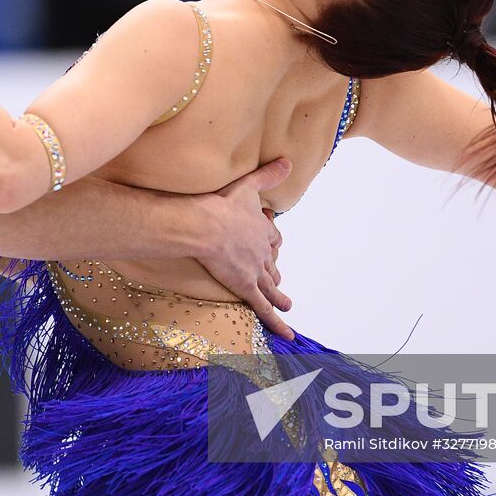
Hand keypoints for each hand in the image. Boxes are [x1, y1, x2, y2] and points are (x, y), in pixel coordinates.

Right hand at [198, 157, 295, 340]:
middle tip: (276, 276)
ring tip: (287, 304)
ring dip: (280, 296)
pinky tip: (287, 333)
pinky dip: (277, 322)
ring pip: (272, 287)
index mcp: (262, 230)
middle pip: (272, 264)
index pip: (272, 238)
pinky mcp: (246, 287)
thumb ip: (268, 174)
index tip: (271, 243)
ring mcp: (256, 272)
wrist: (206, 226)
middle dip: (274, 270)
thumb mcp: (248, 185)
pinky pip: (264, 308)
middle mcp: (263, 252)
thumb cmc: (221, 205)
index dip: (271, 242)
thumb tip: (288, 161)